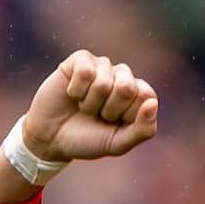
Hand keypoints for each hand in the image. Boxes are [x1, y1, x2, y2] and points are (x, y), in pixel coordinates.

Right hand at [22, 50, 158, 161]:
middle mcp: (123, 76)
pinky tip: (72, 94)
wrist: (51, 139)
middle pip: (127, 87)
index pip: (146, 95)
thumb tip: (153, 102)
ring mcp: (102, 66)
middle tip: (98, 115)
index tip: (115, 123)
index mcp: (139, 95)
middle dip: (109, 109)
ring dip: (90, 103)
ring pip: (103, 82)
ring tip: (84, 107)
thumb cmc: (88, 140)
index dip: (127, 115)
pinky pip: (85, 71)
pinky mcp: (80, 60)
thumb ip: (143, 129)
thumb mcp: (118, 144)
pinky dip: (76, 90)